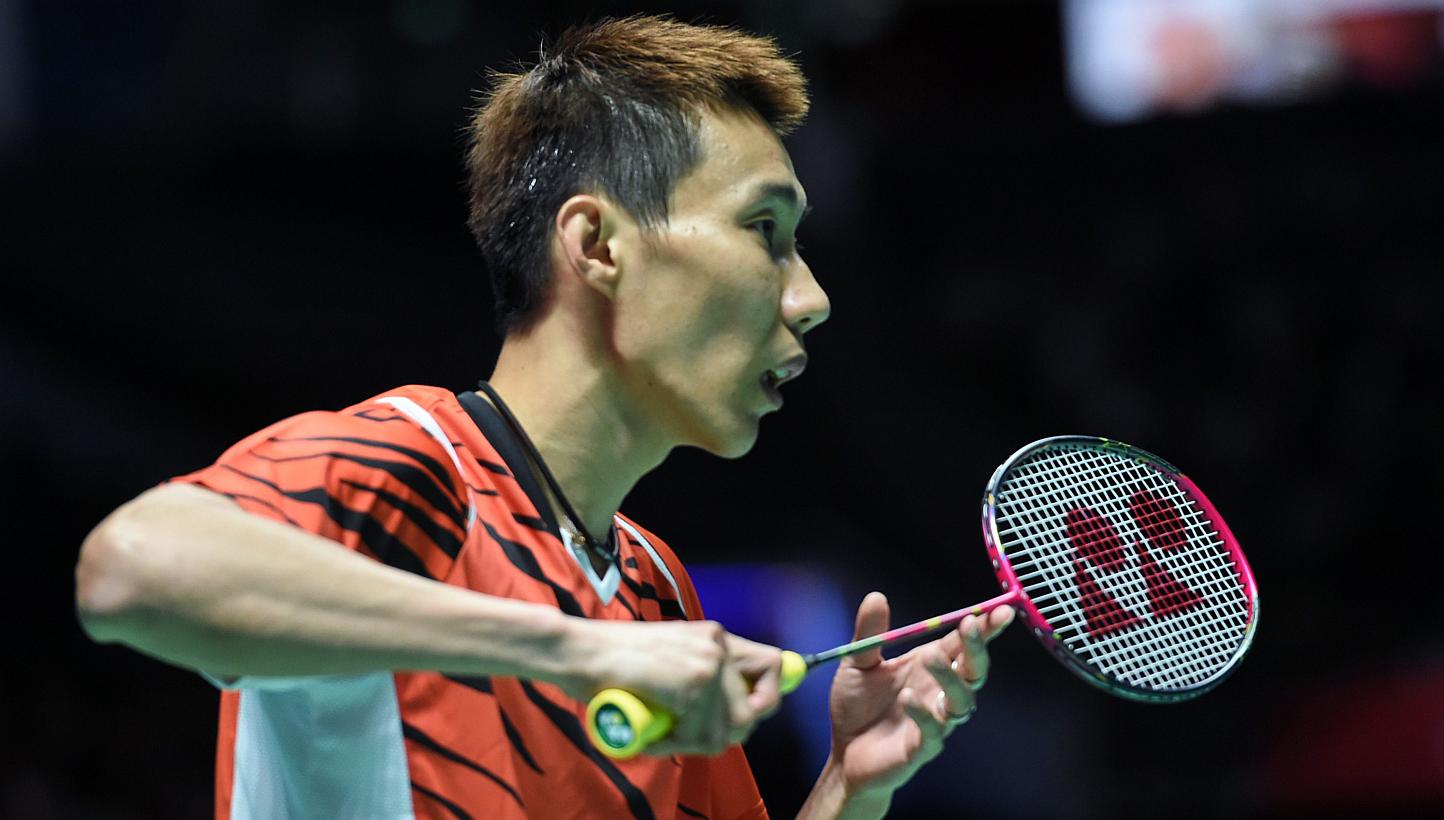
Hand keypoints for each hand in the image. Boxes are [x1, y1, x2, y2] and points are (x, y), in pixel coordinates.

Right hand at [561, 618, 764, 755]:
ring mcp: (708, 663)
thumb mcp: (667, 658)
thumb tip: (733, 715)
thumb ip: (697, 675)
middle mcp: (717, 645)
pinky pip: (700, 735)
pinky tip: (652, 736)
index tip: (749, 716)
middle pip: (752, 710)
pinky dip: (674, 745)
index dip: (767, 697)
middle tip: (685, 735)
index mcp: (713, 636)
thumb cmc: (611, 661)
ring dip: (692, 743)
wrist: (578, 651)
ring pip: (725, 730)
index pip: (771, 665)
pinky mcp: (694, 683)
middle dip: (721, 734)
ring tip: (661, 735)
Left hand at [825, 593, 1013, 799]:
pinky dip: (923, 713)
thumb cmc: (857, 706)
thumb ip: (870, 633)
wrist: (845, 753)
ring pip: (962, 701)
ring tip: (930, 657)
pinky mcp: (922, 747)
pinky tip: (906, 699)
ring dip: (951, 678)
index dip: (985, 627)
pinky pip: (933, 731)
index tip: (1001, 609)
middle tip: (971, 625)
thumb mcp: (857, 663)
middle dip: (977, 647)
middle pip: (973, 669)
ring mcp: (935, 720)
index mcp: (929, 665)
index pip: (963, 643)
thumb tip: (876, 596)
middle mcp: (939, 691)